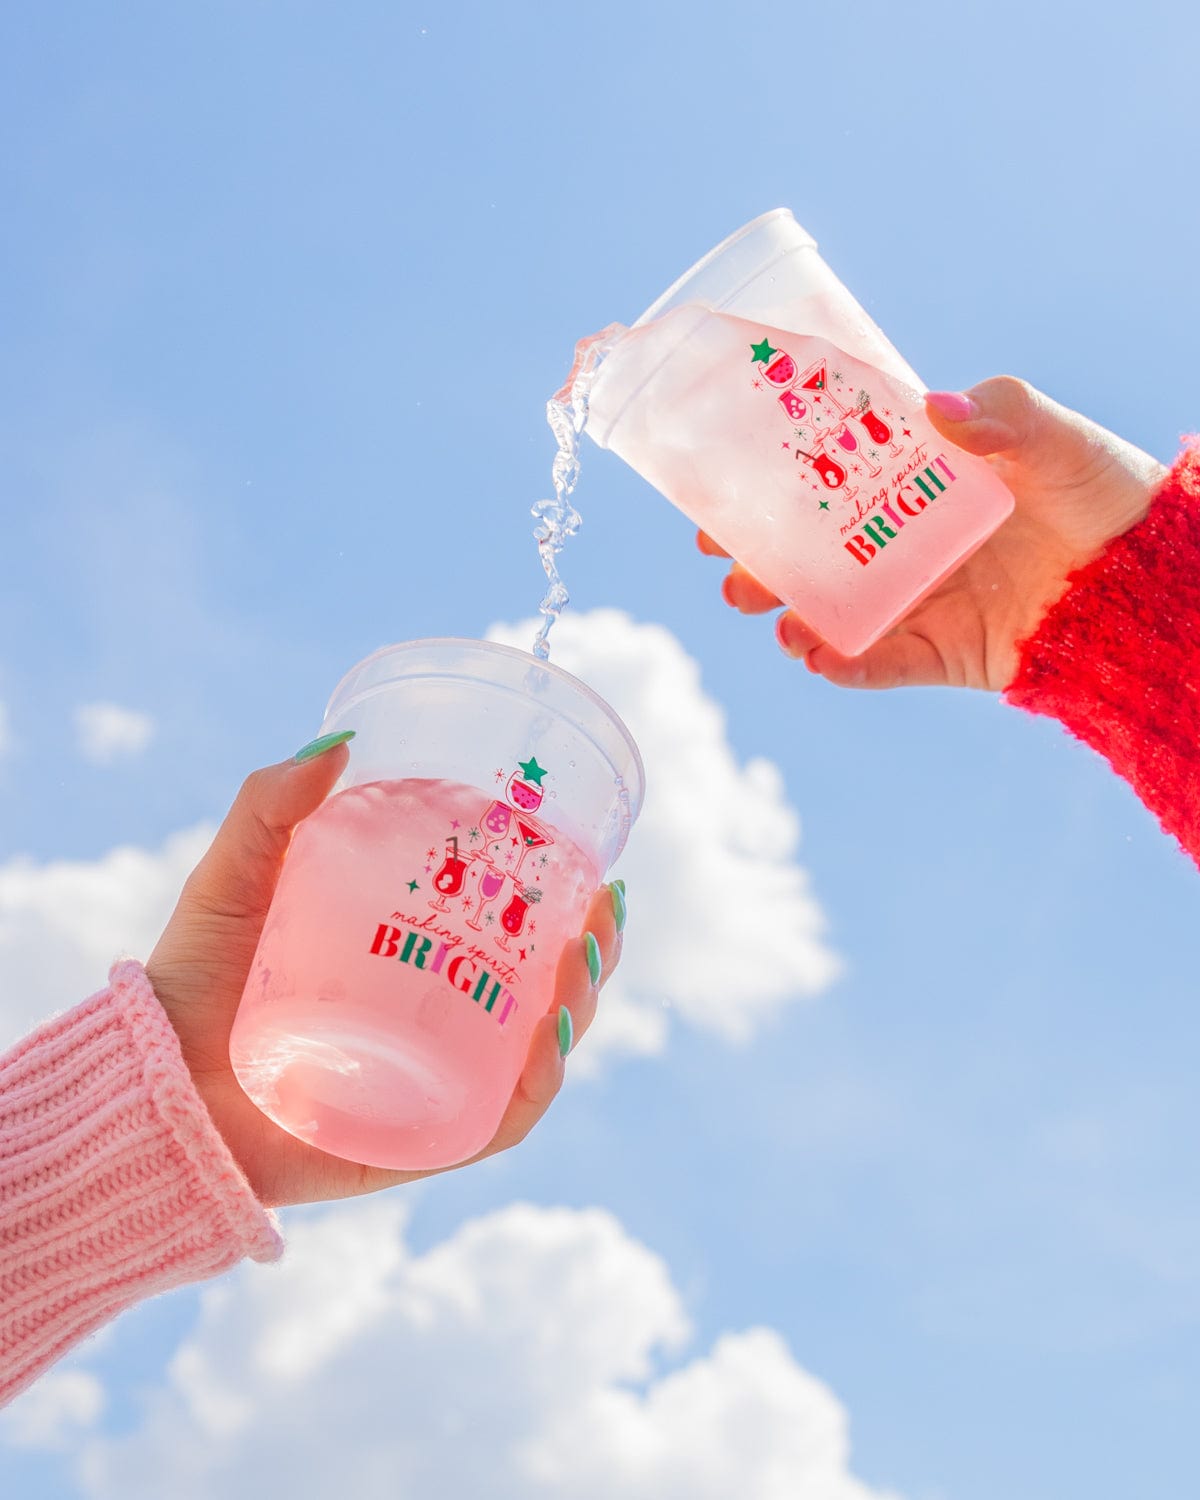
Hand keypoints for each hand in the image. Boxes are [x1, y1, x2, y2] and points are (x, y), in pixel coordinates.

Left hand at [145, 743, 623, 1208]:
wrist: (144, 1085)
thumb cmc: (190, 980)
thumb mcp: (234, 877)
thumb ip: (271, 805)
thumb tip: (339, 740)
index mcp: (413, 963)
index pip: (514, 936)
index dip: (569, 904)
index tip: (595, 864)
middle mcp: (435, 1026)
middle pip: (544, 993)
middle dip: (594, 953)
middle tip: (604, 907)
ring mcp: (432, 1087)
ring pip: (536, 1055)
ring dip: (580, 1007)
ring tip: (585, 952)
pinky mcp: (416, 1144)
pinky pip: (496, 1122)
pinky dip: (534, 1085)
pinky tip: (548, 1038)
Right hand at [710, 376, 1167, 690]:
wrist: (1145, 572)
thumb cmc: (1097, 487)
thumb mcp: (1050, 434)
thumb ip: (998, 414)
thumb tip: (934, 408)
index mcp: (913, 487)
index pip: (825, 486)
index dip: (770, 492)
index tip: (722, 496)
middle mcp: (903, 546)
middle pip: (813, 558)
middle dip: (761, 565)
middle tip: (727, 566)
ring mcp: (917, 602)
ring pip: (836, 613)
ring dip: (793, 617)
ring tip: (773, 617)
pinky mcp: (940, 653)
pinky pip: (882, 663)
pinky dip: (848, 664)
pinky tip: (816, 656)